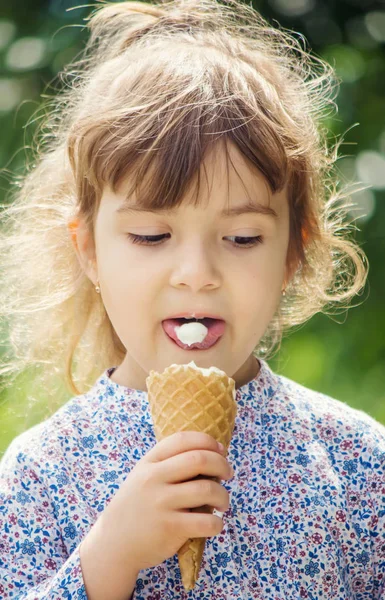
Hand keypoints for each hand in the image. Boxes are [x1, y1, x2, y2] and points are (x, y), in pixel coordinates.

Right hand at [83, 431, 232, 575]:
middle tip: (228, 474)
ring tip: (223, 503)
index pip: (182, 440)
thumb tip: (213, 455)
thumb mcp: (143, 476)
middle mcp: (153, 479)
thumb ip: (169, 463)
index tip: (220, 451)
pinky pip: (206, 522)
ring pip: (207, 489)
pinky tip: (214, 524)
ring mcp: (161, 503)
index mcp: (149, 462)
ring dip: (223, 496)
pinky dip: (217, 523)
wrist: (113, 544)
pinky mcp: (170, 528)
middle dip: (222, 465)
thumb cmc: (137, 506)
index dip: (208, 442)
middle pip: (199, 459)